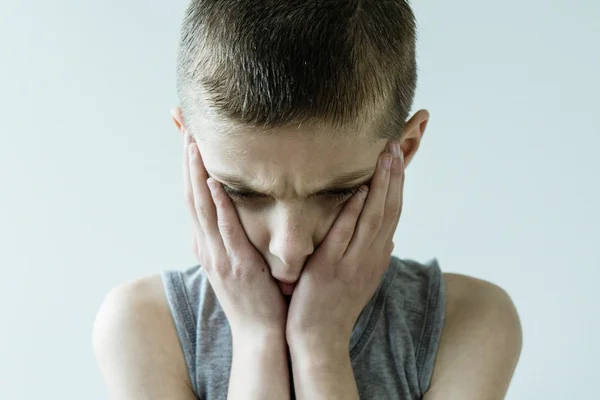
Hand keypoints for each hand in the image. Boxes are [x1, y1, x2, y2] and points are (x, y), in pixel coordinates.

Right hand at [183, 131, 286, 339]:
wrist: (260, 333)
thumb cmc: (254, 295)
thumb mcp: (235, 261)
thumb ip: (230, 236)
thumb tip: (232, 211)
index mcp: (207, 244)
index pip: (193, 197)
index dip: (187, 167)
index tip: (186, 136)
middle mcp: (207, 247)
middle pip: (191, 196)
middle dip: (186, 162)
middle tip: (183, 127)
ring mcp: (219, 256)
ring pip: (202, 208)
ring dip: (195, 175)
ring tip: (192, 143)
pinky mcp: (237, 266)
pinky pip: (225, 230)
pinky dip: (217, 206)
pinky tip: (214, 183)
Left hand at [286, 141, 403, 347]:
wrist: (319, 338)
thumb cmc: (335, 305)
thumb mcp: (360, 279)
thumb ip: (371, 256)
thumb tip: (387, 239)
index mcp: (376, 257)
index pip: (391, 214)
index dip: (396, 185)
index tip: (396, 158)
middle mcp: (370, 257)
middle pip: (389, 210)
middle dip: (394, 177)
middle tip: (394, 145)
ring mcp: (352, 263)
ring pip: (373, 218)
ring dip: (382, 186)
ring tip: (385, 156)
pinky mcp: (331, 269)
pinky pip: (345, 236)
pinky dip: (355, 212)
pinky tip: (361, 191)